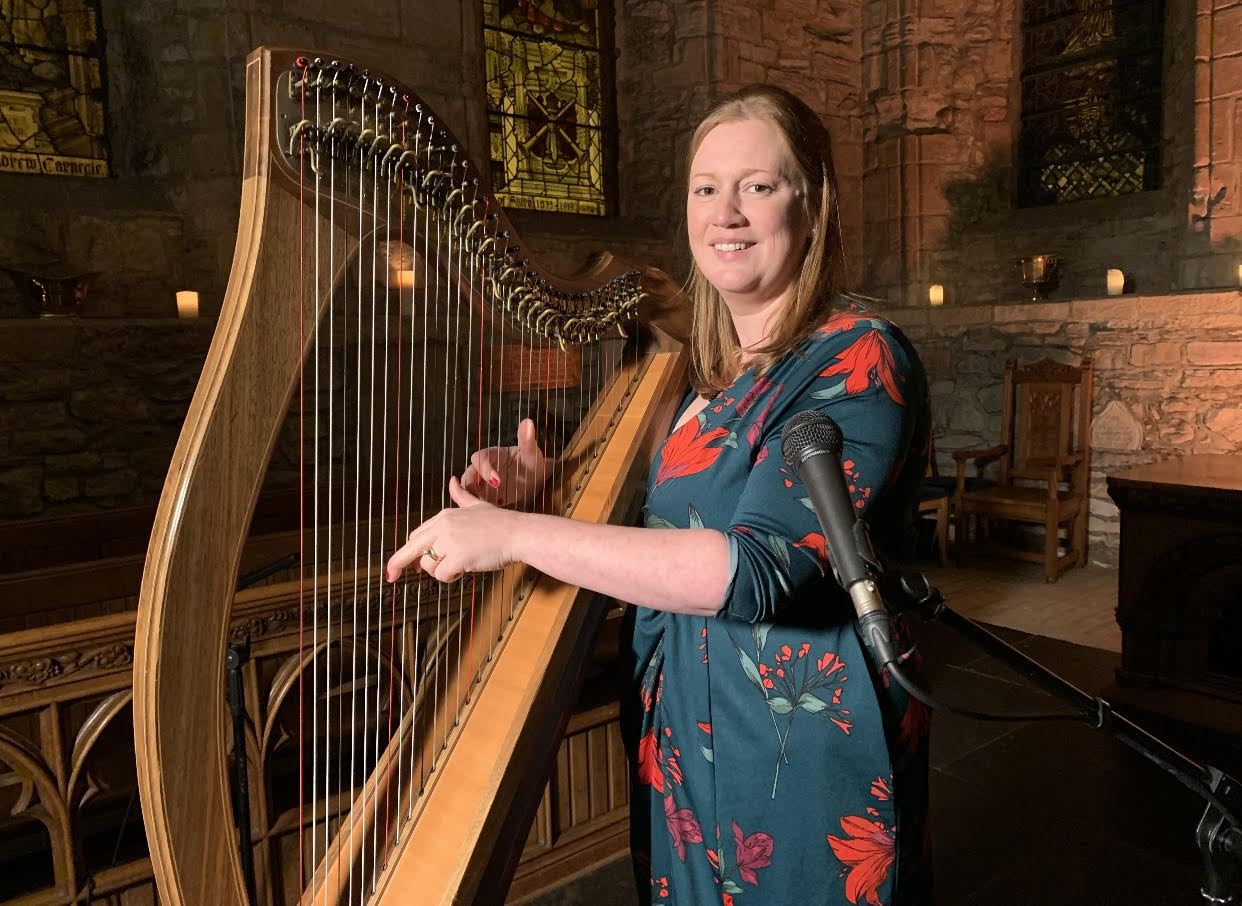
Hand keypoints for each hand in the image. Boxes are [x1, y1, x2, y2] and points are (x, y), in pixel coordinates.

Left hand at [385, 477, 519, 583]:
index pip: (416, 535)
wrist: (518, 533)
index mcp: (444, 516)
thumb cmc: (501, 523)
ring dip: (440, 571)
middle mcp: (443, 527)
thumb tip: (453, 480)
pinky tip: (464, 570)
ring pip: (428, 566)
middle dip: (399, 564)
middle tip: (391, 576)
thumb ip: (461, 495)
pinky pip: (442, 575)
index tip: (397, 566)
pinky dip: (451, 577)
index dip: (407, 551)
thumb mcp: (477, 505)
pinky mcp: (457, 557)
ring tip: (460, 566)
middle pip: (411, 549)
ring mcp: (449, 542)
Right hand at [460, 417, 547, 506]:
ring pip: (468, 489)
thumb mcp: (532, 452)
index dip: (485, 469)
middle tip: (480, 496)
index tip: (497, 481)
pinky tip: (493, 510)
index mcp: (492, 454)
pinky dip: (480, 506)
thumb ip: (527, 439)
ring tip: (483, 505)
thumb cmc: (532, 461)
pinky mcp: (487, 496)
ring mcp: (483, 483)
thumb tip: (528, 422)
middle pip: (468, 474)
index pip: (480, 458)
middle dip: (471, 485)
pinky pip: (477, 501)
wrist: (537, 478)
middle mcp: (484, 468)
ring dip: (472, 497)